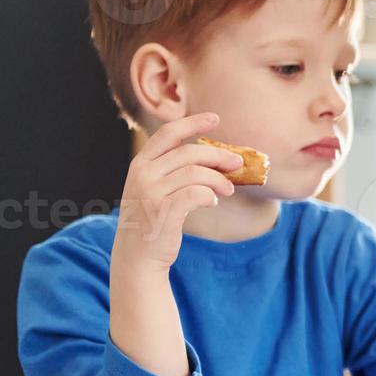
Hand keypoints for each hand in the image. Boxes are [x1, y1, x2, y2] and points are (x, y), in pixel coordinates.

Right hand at [113, 113, 241, 272]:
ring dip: (219, 180)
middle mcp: (142, 174)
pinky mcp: (162, 211)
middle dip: (218, 156)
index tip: (215, 118)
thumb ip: (177, 171)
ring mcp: (150, 192)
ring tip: (228, 191)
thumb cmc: (155, 220)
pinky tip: (212, 202)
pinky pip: (196, 194)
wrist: (137, 256)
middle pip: (189, 152)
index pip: (168, 133)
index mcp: (141, 163)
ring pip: (196, 173)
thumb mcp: (158, 189)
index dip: (193, 123)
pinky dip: (210, 195)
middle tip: (237, 164)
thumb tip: (221, 159)